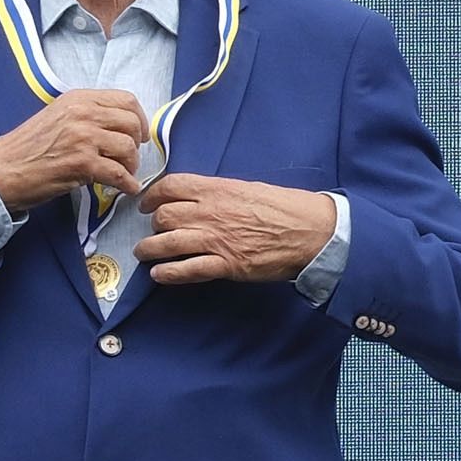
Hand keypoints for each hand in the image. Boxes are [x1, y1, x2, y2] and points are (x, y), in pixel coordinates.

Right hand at [0, 89, 148, 214]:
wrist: (0, 170)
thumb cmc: (28, 148)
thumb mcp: (58, 117)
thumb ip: (89, 115)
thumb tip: (123, 124)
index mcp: (77, 100)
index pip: (126, 100)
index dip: (140, 119)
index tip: (139, 133)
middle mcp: (82, 114)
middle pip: (132, 124)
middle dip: (136, 144)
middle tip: (129, 157)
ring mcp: (82, 137)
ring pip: (129, 148)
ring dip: (131, 165)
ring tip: (121, 173)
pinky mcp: (82, 162)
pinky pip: (120, 173)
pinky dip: (127, 184)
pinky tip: (125, 188)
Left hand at [134, 176, 339, 287]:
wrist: (314, 232)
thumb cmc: (290, 208)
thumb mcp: (252, 189)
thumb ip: (222, 194)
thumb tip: (202, 199)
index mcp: (218, 190)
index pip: (170, 187)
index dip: (152, 196)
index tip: (147, 204)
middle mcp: (211, 213)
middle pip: (163, 216)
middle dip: (153, 225)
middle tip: (154, 230)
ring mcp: (216, 240)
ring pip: (166, 243)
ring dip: (149, 250)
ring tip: (145, 254)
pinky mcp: (226, 264)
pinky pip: (186, 269)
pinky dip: (168, 273)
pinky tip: (160, 274)